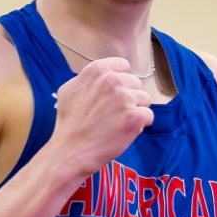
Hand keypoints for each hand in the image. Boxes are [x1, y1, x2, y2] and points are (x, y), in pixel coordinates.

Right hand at [46, 57, 153, 177]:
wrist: (70, 150)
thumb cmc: (68, 123)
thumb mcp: (69, 90)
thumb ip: (87, 79)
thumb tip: (102, 76)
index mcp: (98, 70)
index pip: (124, 66)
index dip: (121, 82)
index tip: (114, 95)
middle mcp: (112, 80)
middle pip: (136, 83)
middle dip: (129, 97)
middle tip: (113, 113)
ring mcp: (125, 98)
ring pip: (145, 99)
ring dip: (135, 111)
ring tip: (118, 123)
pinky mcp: (134, 116)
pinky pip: (148, 116)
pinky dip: (140, 125)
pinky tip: (124, 132)